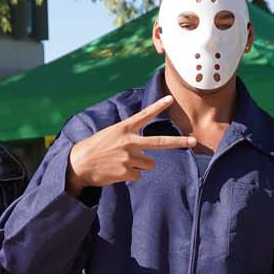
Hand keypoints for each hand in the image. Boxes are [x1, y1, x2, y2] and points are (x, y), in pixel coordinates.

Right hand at [66, 95, 191, 194]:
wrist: (79, 164)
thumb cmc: (95, 148)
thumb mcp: (110, 135)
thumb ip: (129, 138)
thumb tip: (148, 156)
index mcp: (124, 128)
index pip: (144, 115)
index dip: (158, 107)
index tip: (170, 99)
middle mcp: (129, 141)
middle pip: (160, 143)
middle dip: (179, 142)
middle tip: (194, 141)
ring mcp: (128, 158)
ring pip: (149, 164)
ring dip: (140, 165)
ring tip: (122, 162)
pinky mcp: (126, 172)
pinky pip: (138, 175)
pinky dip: (130, 175)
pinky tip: (117, 171)